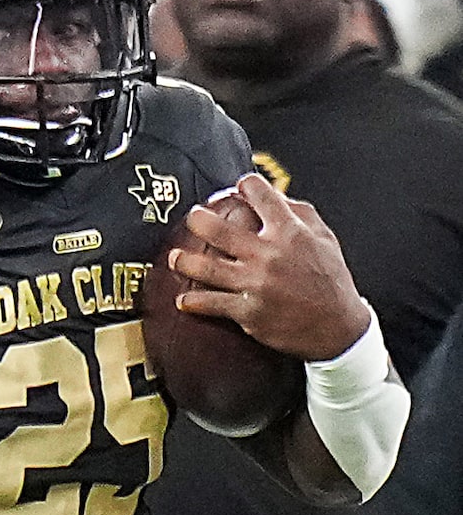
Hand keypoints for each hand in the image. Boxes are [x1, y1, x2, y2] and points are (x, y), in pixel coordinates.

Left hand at [174, 174, 369, 360]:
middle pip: (220, 231)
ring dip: (184, 261)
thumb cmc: (331, 280)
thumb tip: (271, 195)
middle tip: (192, 218)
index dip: (247, 185)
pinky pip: (211, 303)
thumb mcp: (325, 240)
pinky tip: (183, 300)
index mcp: (291, 234)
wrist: (340, 329)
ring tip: (175, 257)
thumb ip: (299, 213)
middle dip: (198, 220)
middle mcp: (270, 256)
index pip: (261, 196)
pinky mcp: (249, 311)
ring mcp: (257, 284)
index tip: (238, 186)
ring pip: (207, 268)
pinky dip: (194, 302)